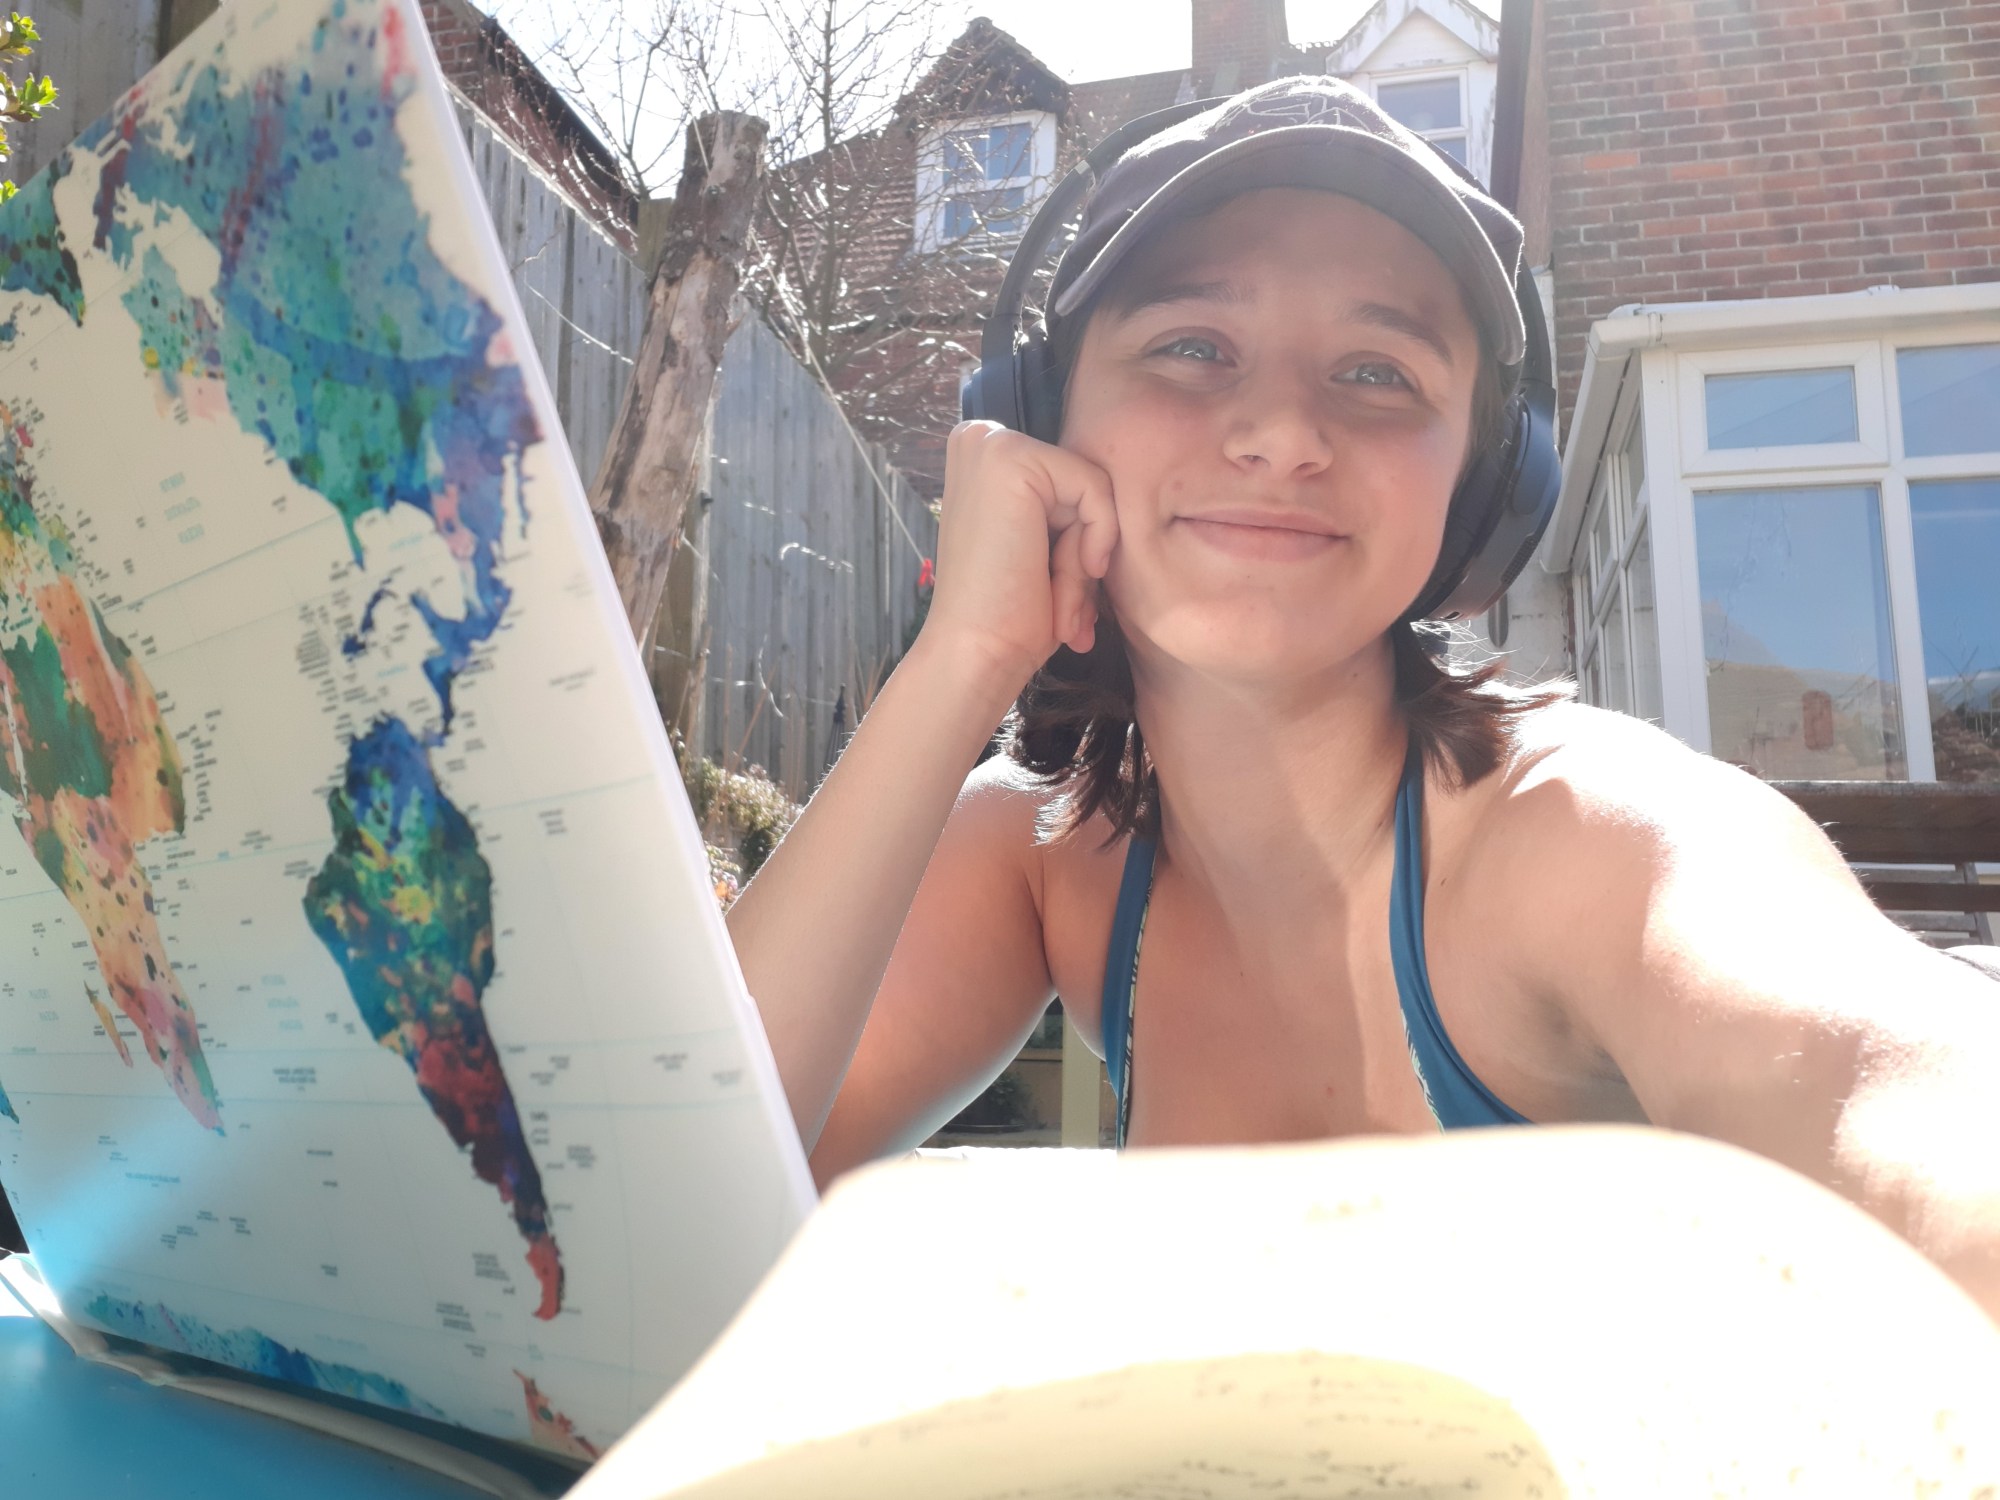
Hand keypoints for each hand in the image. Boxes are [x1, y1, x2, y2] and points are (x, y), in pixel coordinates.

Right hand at [924, 421, 1118, 689]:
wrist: (979, 654)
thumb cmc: (1011, 615)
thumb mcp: (1045, 546)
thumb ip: (1069, 506)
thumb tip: (1130, 473)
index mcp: (984, 457)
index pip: (1069, 482)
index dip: (1077, 540)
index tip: (1056, 591)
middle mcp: (981, 439)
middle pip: (1081, 483)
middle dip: (1082, 550)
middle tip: (1059, 605)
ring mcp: (992, 445)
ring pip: (1091, 488)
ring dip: (1085, 557)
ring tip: (1060, 603)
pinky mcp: (1012, 459)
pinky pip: (1096, 488)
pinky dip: (1098, 538)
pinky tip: (1074, 574)